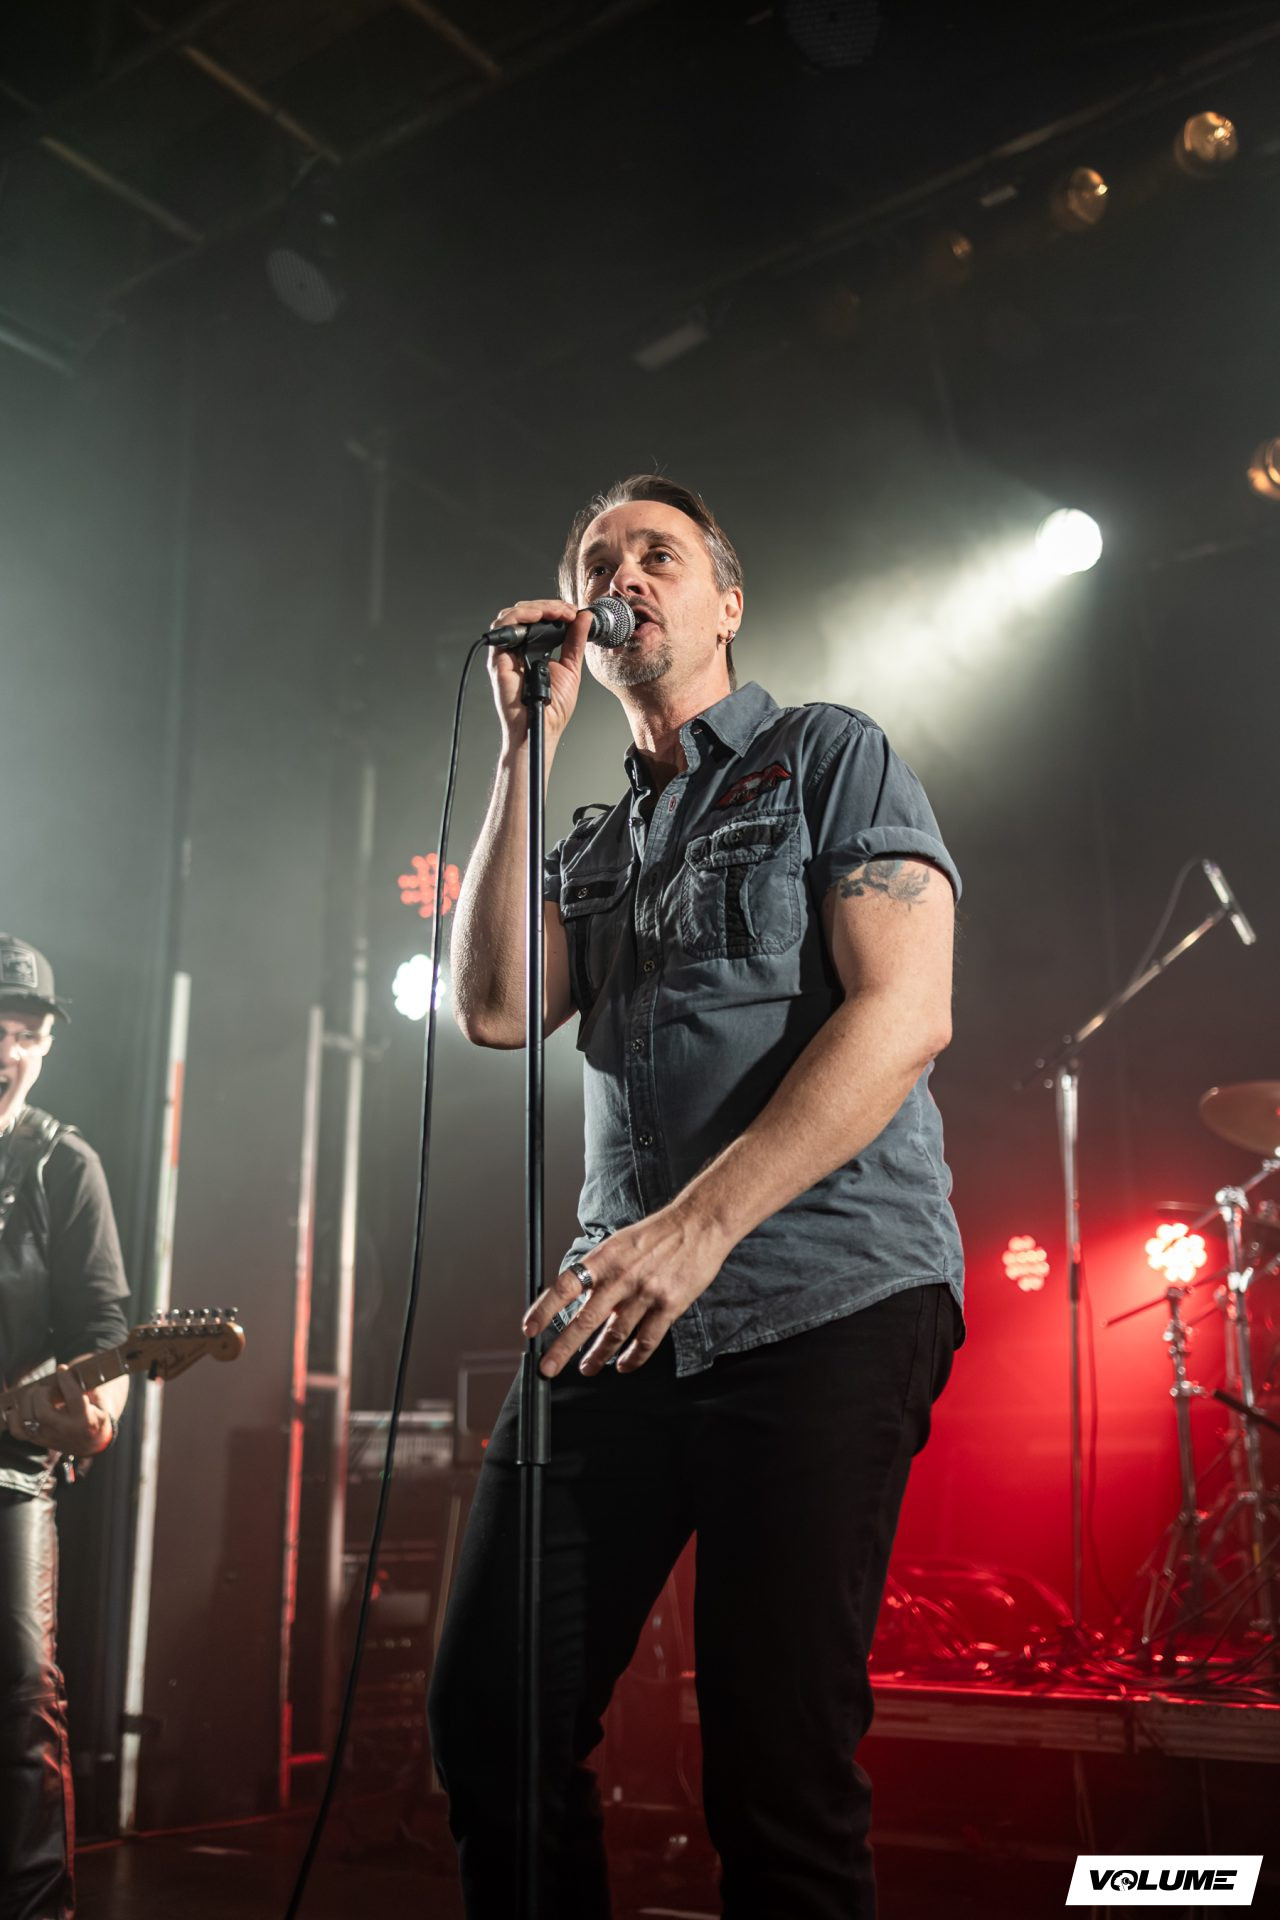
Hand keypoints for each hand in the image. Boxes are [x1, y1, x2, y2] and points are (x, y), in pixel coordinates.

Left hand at [3, 1369, 113, 1455]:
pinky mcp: (37, 1440)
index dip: (66, 1381)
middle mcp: (65, 1430)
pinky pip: (17, 1430)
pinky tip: (23, 1406)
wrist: (90, 1444)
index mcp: (85, 1420)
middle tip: (46, 1386)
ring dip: (27, 1400)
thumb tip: (75, 1372)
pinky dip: (15, 1416)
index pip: (74, 1398)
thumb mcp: (101, 1404)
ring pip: (28, 1419)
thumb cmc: (95, 1418)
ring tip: (35, 1393)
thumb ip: (90, 1389)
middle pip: (43, 1411)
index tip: (62, 1369)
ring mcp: (48, 1437)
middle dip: (41, 1393)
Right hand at [487, 598, 594, 750]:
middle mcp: (518, 649)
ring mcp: (507, 653)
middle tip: (568, 611)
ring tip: (556, 612)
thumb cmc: (552, 709)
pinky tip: (537, 617)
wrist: (542, 728)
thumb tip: (583, 618)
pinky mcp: (498, 659)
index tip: (574, 612)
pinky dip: (519, 617)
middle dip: (548, 606)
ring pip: (511, 615)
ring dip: (535, 607)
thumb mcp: (571, 668)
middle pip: (525, 612)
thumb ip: (575, 642)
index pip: (539, 619)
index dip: (555, 610)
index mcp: (534, 649)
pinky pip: (502, 629)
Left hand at [523, 1203, 731, 1376]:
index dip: (544, 1310)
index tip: (529, 1329)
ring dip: (597, 1356)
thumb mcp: (619, 1243)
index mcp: (604, 1258)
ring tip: (587, 1368)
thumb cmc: (658, 1233)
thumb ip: (601, 1272)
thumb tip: (580, 1301)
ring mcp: (645, 1293)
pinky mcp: (669, 1306)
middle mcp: (621, 1277)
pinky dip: (633, 1357)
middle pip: (585, 1320)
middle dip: (563, 1348)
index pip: (565, 1286)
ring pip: (614, 1335)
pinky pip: (646, 1340)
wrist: (699, 1224)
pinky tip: (624, 1365)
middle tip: (548, 1366)